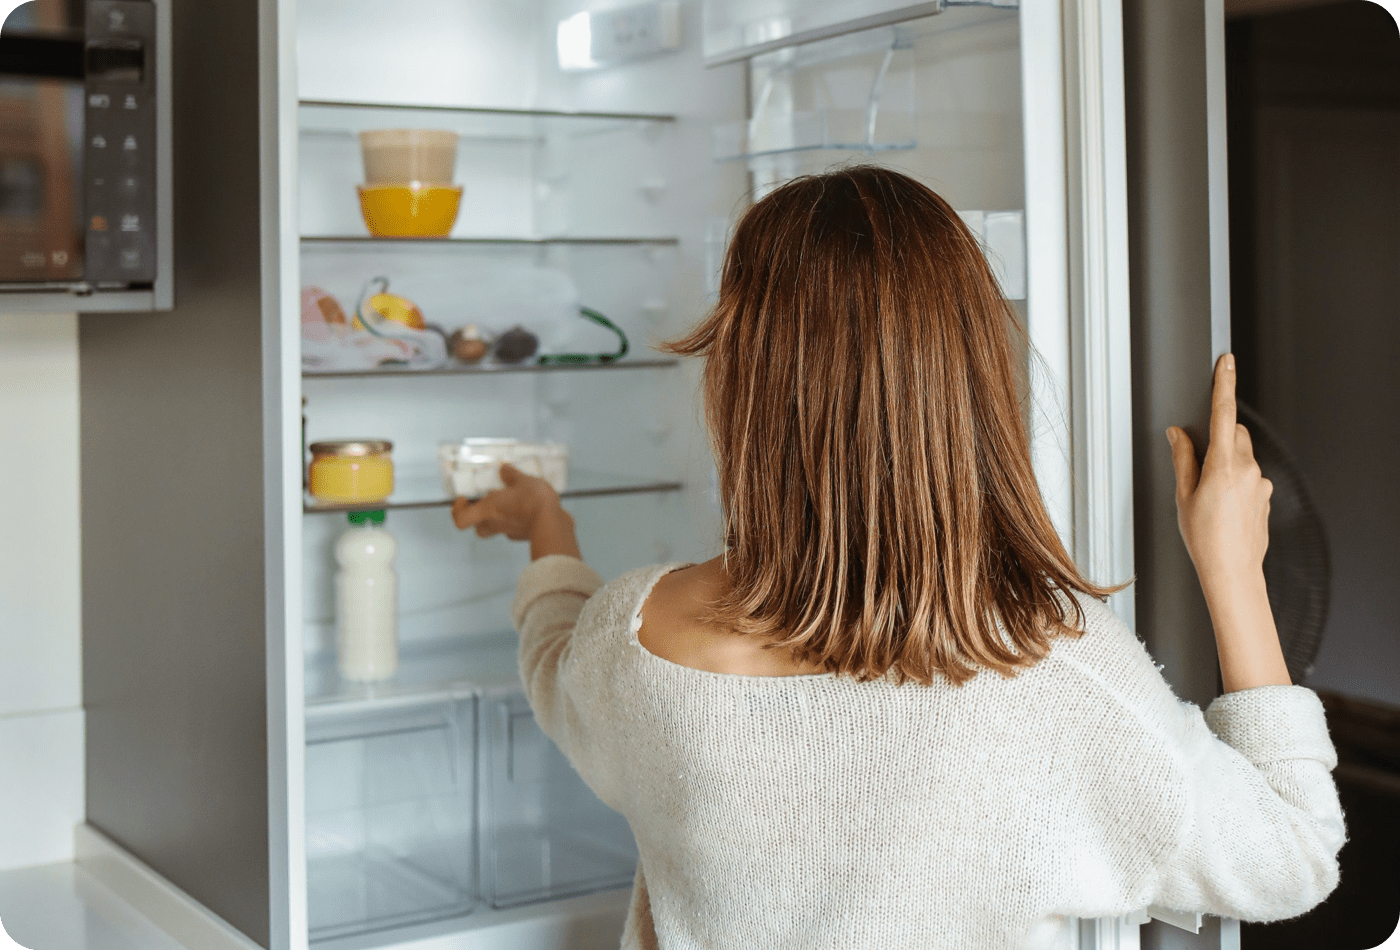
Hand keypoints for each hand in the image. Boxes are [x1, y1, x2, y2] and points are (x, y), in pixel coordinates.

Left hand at [452, 463, 581, 559]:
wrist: (553, 524)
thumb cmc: (532, 501)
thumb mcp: (523, 479)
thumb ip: (512, 475)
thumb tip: (504, 470)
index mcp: (488, 509)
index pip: (461, 520)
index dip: (458, 510)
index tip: (464, 499)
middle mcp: (495, 523)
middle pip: (478, 527)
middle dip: (479, 516)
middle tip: (487, 503)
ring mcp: (510, 532)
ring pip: (496, 528)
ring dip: (498, 518)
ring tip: (510, 502)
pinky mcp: (524, 535)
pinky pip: (515, 528)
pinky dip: (517, 520)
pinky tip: (527, 508)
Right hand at [1166, 353, 1288, 691]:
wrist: (1232, 571)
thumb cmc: (1205, 539)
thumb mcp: (1184, 496)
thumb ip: (1183, 459)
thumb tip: (1179, 434)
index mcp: (1223, 465)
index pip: (1223, 414)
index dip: (1225, 384)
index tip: (1227, 362)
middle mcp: (1248, 469)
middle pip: (1235, 433)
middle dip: (1218, 436)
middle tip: (1197, 461)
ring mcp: (1261, 483)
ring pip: (1243, 455)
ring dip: (1227, 462)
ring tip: (1208, 494)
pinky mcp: (1266, 495)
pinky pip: (1250, 476)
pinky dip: (1236, 481)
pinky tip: (1222, 506)